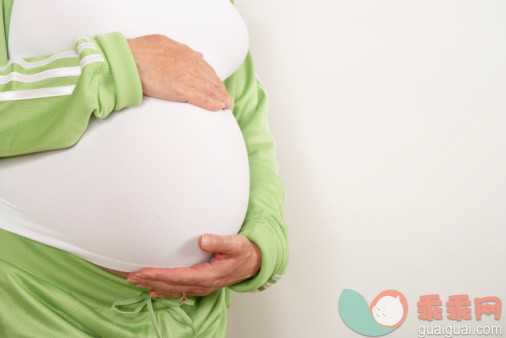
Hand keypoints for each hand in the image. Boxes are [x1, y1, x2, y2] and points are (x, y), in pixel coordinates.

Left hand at [126, 234, 261, 297]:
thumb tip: (202, 239)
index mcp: (208, 275)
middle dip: (151, 281)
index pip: (179, 277)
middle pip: (171, 285)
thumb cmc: (244, 252)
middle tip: (131, 276)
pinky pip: (179, 291)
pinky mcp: (200, 285)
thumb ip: (219, 242)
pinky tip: (153, 291)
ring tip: (136, 282)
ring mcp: (201, 287)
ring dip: (154, 286)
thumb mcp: (235, 244)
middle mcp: (202, 284)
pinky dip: (164, 291)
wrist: (253, 263)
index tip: (144, 271)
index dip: (160, 275)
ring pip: (173, 289)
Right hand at [127, 34, 232, 110]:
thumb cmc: (142, 50)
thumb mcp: (166, 42)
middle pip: (212, 81)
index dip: (216, 80)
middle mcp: (191, 65)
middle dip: (222, 92)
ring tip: (226, 106)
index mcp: (188, 54)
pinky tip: (218, 108)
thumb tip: (198, 55)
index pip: (208, 70)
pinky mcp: (180, 90)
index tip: (221, 88)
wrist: (129, 60)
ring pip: (209, 90)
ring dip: (220, 99)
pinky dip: (211, 104)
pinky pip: (201, 98)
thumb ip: (184, 49)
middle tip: (228, 101)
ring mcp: (186, 78)